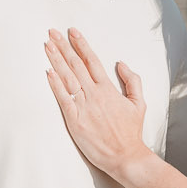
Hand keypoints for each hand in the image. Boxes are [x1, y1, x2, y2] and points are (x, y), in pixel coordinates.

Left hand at [44, 28, 147, 179]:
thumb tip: (120, 63)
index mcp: (109, 89)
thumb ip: (132, 80)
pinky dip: (55, 84)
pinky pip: (63, 98)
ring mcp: (84, 107)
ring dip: (56, 60)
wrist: (125, 156)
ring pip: (67, 78)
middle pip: (76, 65)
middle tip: (52, 31)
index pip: (92, 61)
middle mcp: (95, 94)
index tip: (72, 31)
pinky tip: (48, 71)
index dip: (81, 44)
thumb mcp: (139, 103)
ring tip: (47, 44)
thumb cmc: (131, 131)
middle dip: (63, 46)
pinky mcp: (75, 121)